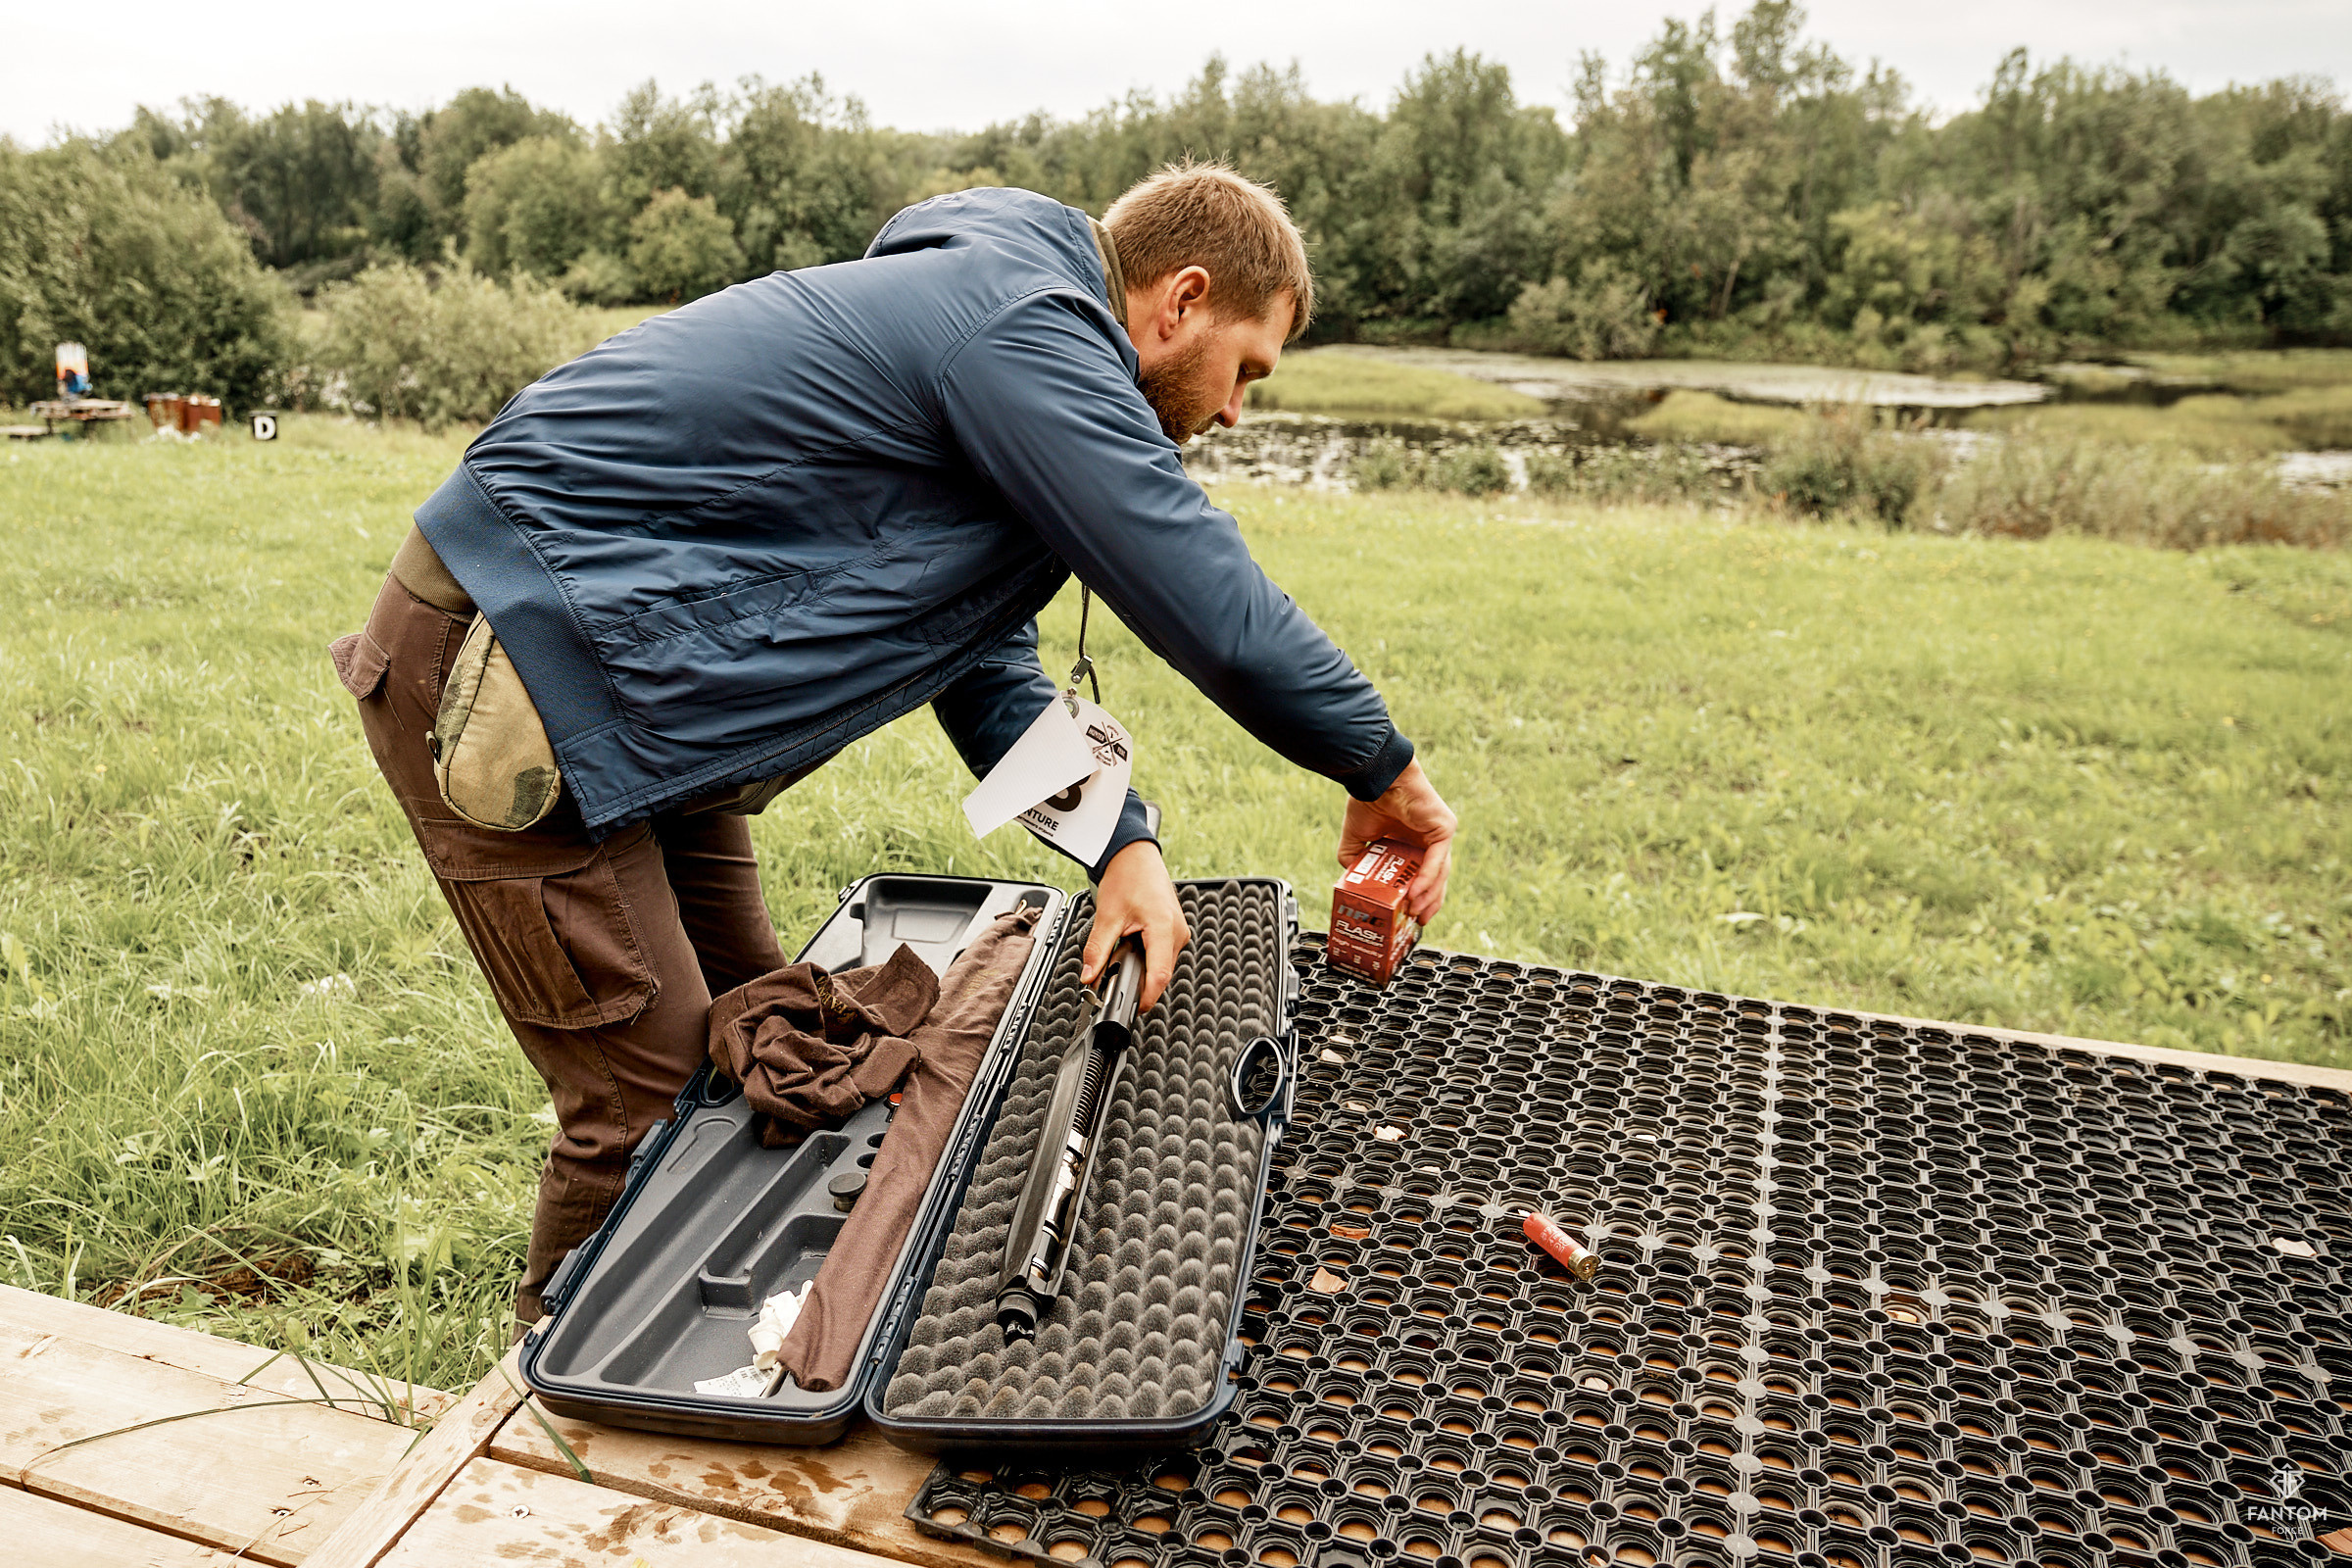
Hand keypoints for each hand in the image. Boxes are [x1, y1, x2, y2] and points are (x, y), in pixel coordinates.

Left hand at [1083, 838, 1189, 1011]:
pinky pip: (1163, 954)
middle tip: (1113, 978)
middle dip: (1138, 981)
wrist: (1134, 855)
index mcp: (1164, 927)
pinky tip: (1133, 946)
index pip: (1160, 975)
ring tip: (1123, 953)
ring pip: (1162, 964)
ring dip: (1142, 968)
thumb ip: (1097, 949)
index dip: (1146, 996)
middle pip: (1161, 973)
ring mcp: (1179, 931)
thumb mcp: (1106, 916)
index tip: (1133, 1007)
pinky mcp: (1175, 930)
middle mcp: (1177, 931)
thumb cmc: (1126, 877)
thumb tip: (1089, 976)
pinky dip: (1147, 957)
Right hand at [1339, 757, 1455, 924]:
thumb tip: (1351, 882)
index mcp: (1412, 841)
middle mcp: (1428, 839)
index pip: (1421, 875)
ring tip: (1415, 913)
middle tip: (1417, 922)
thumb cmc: (1368, 799)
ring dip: (1428, 896)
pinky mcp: (1444, 828)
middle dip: (1428, 903)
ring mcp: (1439, 834)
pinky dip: (1427, 879)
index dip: (1419, 897)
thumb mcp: (1356, 838)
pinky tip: (1416, 894)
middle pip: (1436, 879)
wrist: (1375, 777)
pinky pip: (1437, 860)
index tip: (1410, 916)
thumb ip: (1354, 860)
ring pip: (1439, 873)